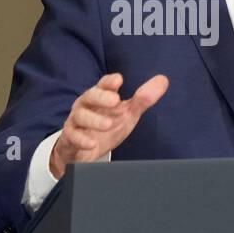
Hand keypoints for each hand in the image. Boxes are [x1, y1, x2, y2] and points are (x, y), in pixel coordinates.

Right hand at [49, 73, 168, 178]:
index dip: (109, 82)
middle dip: (101, 97)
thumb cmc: (105, 126)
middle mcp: (86, 106)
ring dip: (94, 120)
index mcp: (100, 97)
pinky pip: (72, 137)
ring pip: (80, 116)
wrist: (84, 151)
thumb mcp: (126, 114)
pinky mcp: (70, 138)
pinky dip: (81, 140)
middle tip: (115, 101)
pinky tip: (92, 143)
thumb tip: (163, 80)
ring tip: (108, 124)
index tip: (118, 80)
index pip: (103, 85)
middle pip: (89, 96)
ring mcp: (76, 122)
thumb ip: (143, 99)